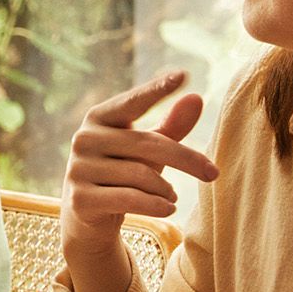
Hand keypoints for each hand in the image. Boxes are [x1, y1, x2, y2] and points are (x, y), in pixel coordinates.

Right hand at [57, 70, 217, 291]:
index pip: (133, 102)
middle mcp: (83, 138)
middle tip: (213, 173)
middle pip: (148, 144)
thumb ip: (171, 126)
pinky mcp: (80, 199)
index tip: (182, 76)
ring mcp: (78, 169)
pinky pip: (129, 199)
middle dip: (186, 160)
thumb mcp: (147, 149)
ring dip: (166, 189)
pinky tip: (169, 209)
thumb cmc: (122, 172)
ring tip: (172, 196)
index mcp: (98, 117)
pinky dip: (155, 205)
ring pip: (141, 176)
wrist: (88, 215)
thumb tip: (195, 98)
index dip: (156, 89)